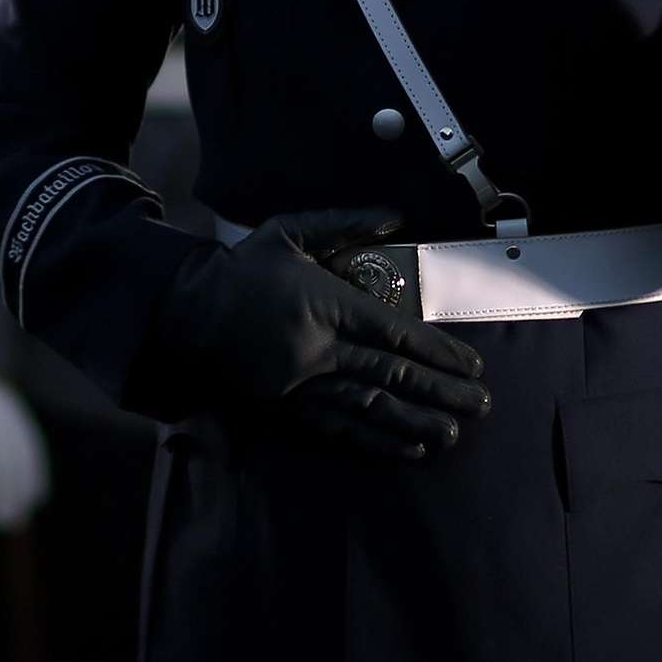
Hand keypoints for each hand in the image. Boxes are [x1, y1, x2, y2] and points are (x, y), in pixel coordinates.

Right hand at [144, 209, 490, 461]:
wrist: (182, 314)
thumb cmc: (240, 271)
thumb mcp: (288, 232)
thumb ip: (343, 223)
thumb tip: (394, 215)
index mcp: (322, 304)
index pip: (393, 333)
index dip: (437, 352)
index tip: (471, 365)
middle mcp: (316, 349)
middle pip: (390, 374)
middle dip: (440, 391)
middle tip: (479, 404)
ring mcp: (299, 386)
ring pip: (370, 408)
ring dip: (416, 421)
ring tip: (452, 432)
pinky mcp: (283, 412)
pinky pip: (338, 430)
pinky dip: (375, 441)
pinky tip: (406, 447)